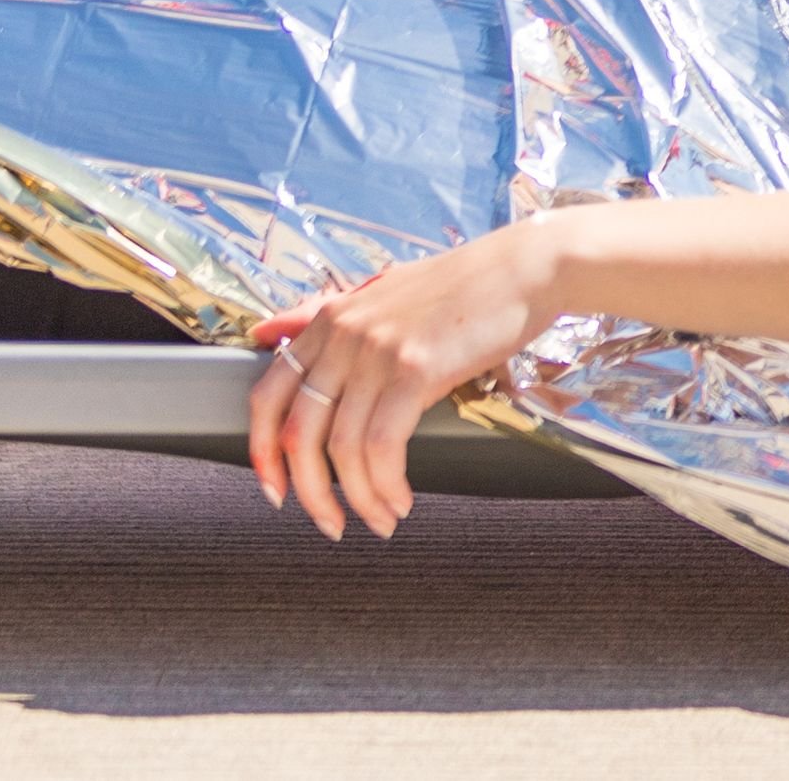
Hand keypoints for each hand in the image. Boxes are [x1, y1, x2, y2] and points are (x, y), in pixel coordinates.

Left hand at [246, 223, 564, 541]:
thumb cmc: (463, 282)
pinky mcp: (416, 370)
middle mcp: (343, 335)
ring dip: (358, 498)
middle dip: (309, 492)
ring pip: (342, 449)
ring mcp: (377, 352)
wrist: (526, 266)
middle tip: (330, 522)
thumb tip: (267, 333)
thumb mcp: (382, 290)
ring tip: (380, 519)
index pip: (266, 397)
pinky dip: (387, 484)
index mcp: (330, 319)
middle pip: (298, 434)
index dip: (262, 453)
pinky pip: (384, 446)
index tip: (277, 490)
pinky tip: (402, 500)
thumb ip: (322, 314)